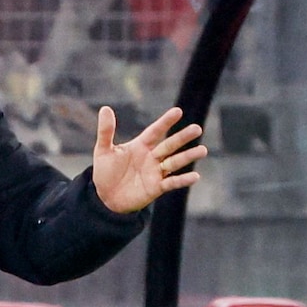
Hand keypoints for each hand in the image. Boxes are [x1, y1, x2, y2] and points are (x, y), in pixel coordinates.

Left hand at [91, 106, 207, 213]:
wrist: (105, 198)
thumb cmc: (105, 172)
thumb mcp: (103, 150)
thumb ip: (106, 131)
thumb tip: (105, 108)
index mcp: (141, 146)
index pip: (155, 131)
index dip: (166, 122)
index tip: (178, 111)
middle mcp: (151, 157)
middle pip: (170, 145)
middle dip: (183, 137)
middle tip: (197, 129)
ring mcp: (155, 172)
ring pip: (175, 162)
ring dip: (188, 157)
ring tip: (203, 150)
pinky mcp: (156, 188)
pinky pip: (172, 183)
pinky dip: (183, 180)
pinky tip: (195, 176)